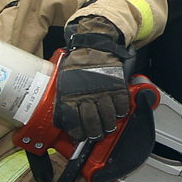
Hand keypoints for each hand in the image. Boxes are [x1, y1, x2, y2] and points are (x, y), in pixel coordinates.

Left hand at [54, 15, 131, 141]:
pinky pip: (121, 105)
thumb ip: (62, 101)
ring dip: (108, 126)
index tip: (80, 136)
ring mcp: (103, 91)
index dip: (77, 132)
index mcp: (70, 95)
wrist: (94, 46)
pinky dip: (121, 112)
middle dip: (94, 133)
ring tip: (107, 128)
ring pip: (108, 117)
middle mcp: (87, 95)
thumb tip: (60, 120)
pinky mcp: (117, 86)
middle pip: (91, 123)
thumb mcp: (63, 82)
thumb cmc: (78, 63)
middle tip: (96, 135)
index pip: (73, 121)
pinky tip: (118, 114)